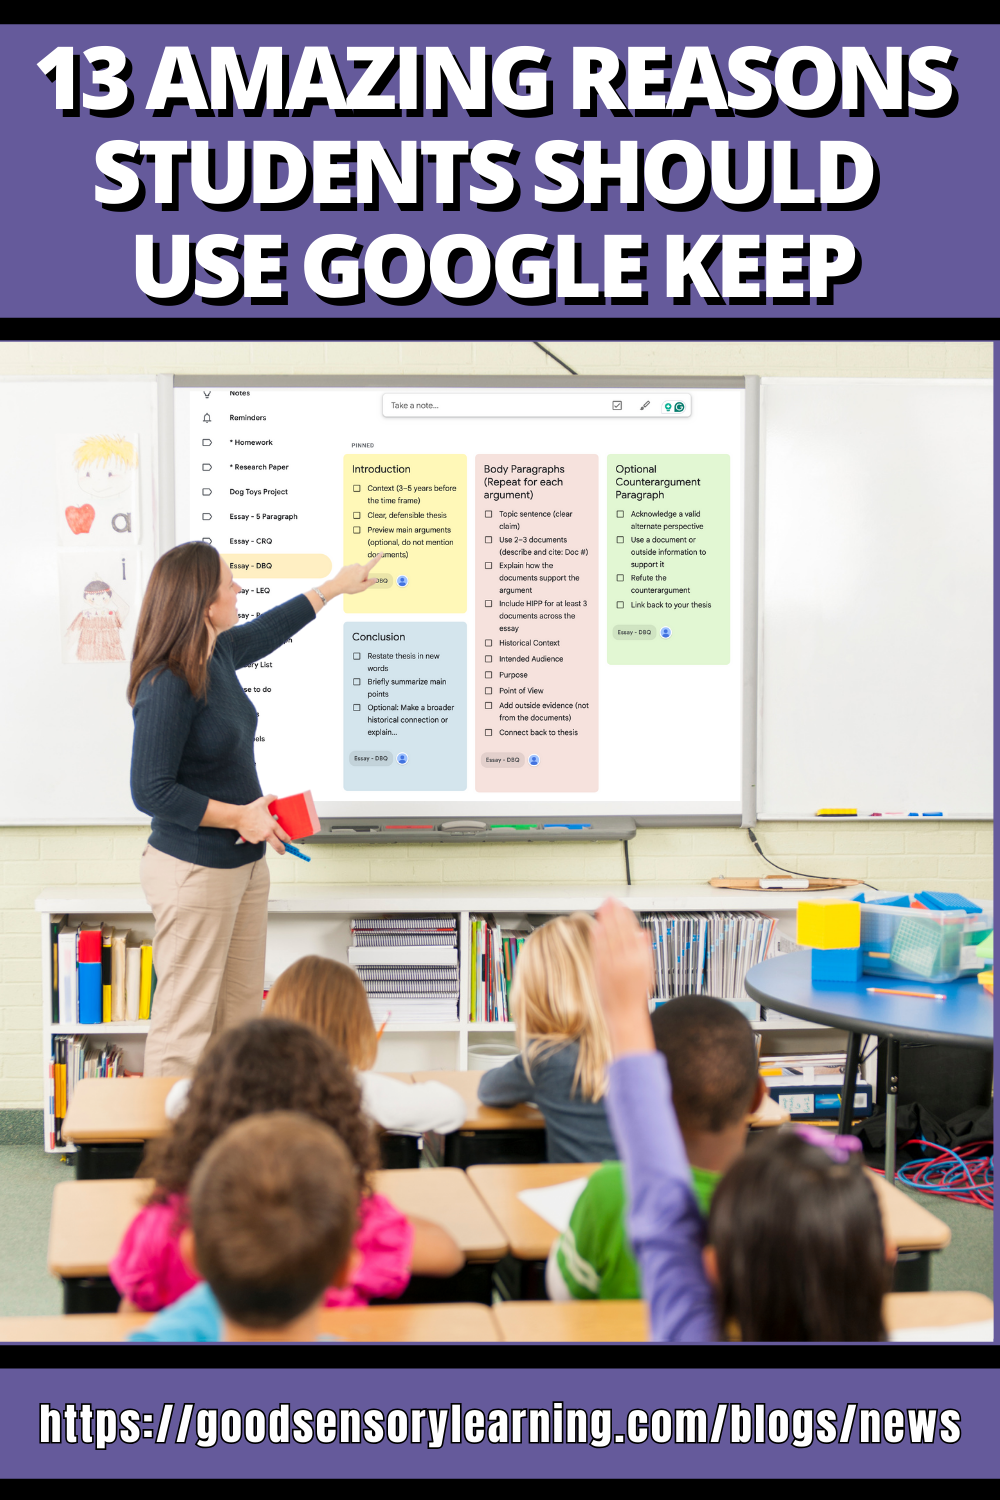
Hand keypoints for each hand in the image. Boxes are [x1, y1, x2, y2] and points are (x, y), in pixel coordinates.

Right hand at [234, 793, 287, 854]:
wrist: (238, 817)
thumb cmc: (250, 810)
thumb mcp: (262, 802)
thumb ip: (271, 798)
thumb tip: (275, 796)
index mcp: (272, 825)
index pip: (283, 836)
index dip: (287, 840)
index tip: (288, 841)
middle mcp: (268, 833)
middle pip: (278, 845)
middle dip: (282, 849)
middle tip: (283, 850)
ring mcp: (261, 838)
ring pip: (266, 840)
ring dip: (265, 837)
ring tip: (260, 829)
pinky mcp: (254, 841)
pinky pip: (258, 840)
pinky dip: (257, 837)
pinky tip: (254, 830)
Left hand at [321, 556, 383, 598]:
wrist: (336, 585)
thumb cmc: (350, 587)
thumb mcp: (362, 587)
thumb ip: (370, 582)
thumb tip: (375, 579)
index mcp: (363, 570)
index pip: (372, 563)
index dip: (378, 558)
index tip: (381, 552)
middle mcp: (357, 566)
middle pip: (364, 571)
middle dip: (362, 577)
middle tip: (357, 584)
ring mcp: (351, 566)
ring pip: (357, 571)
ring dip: (356, 576)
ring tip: (351, 582)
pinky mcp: (345, 567)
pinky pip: (351, 571)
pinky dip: (350, 575)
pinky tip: (347, 580)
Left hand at [590, 898, 655, 1057]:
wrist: (625, 1015)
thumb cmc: (635, 994)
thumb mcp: (646, 971)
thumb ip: (643, 950)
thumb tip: (642, 933)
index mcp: (640, 959)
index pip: (632, 932)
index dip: (625, 916)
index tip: (621, 904)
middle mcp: (627, 960)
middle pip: (620, 931)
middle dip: (614, 913)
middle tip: (609, 898)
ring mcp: (613, 965)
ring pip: (609, 937)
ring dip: (606, 921)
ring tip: (602, 907)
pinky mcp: (601, 971)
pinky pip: (600, 950)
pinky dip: (598, 937)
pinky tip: (596, 926)